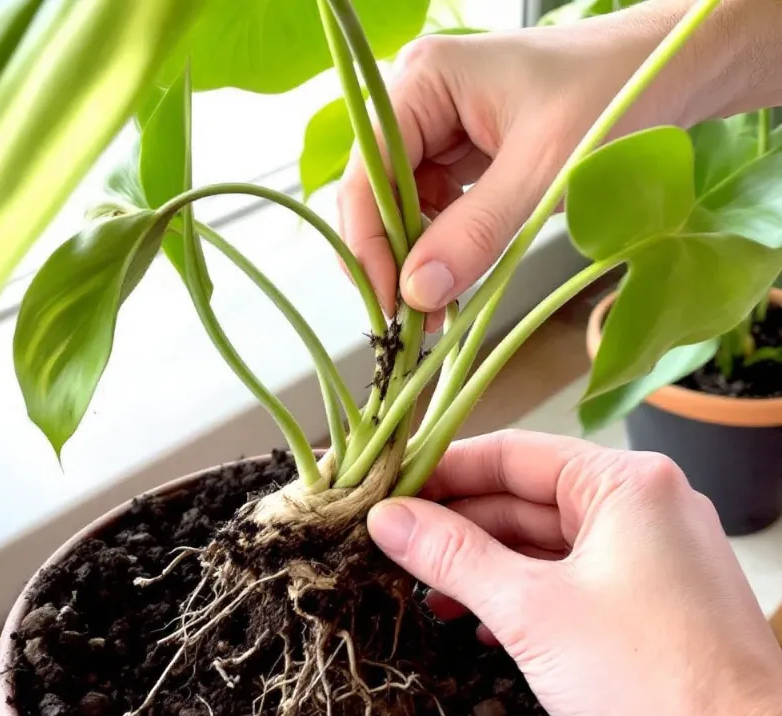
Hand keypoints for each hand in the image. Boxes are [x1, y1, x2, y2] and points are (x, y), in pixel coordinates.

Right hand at [338, 0, 780, 319]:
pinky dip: (442, 249)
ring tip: (433, 310)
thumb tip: (417, 293)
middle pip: (378, 193)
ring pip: (404, 208)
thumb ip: (476, 232)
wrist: (671, 72)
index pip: (368, 172)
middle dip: (391, 257)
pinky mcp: (464, 157)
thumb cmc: (618, 92)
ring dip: (416, 260)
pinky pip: (436, 211)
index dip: (368, 243)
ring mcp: (441, 129)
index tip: (388, 303)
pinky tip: (453, 279)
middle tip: (409, 319)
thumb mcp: (544, 170)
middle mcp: (421, 101)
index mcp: (426, 79)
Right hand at [368, 431, 781, 715]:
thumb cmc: (654, 680)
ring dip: (487, 565)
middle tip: (398, 544)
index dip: (445, 470)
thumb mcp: (531, 610)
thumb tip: (387, 518)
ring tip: (430, 592)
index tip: (392, 489)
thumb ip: (453, 556)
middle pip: (527, 497)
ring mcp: (647, 554)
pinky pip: (570, 577)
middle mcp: (642, 506)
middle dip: (460, 525)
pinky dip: (523, 593)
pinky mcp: (647, 599)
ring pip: (546, 541)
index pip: (514, 453)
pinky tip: (483, 623)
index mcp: (625, 483)